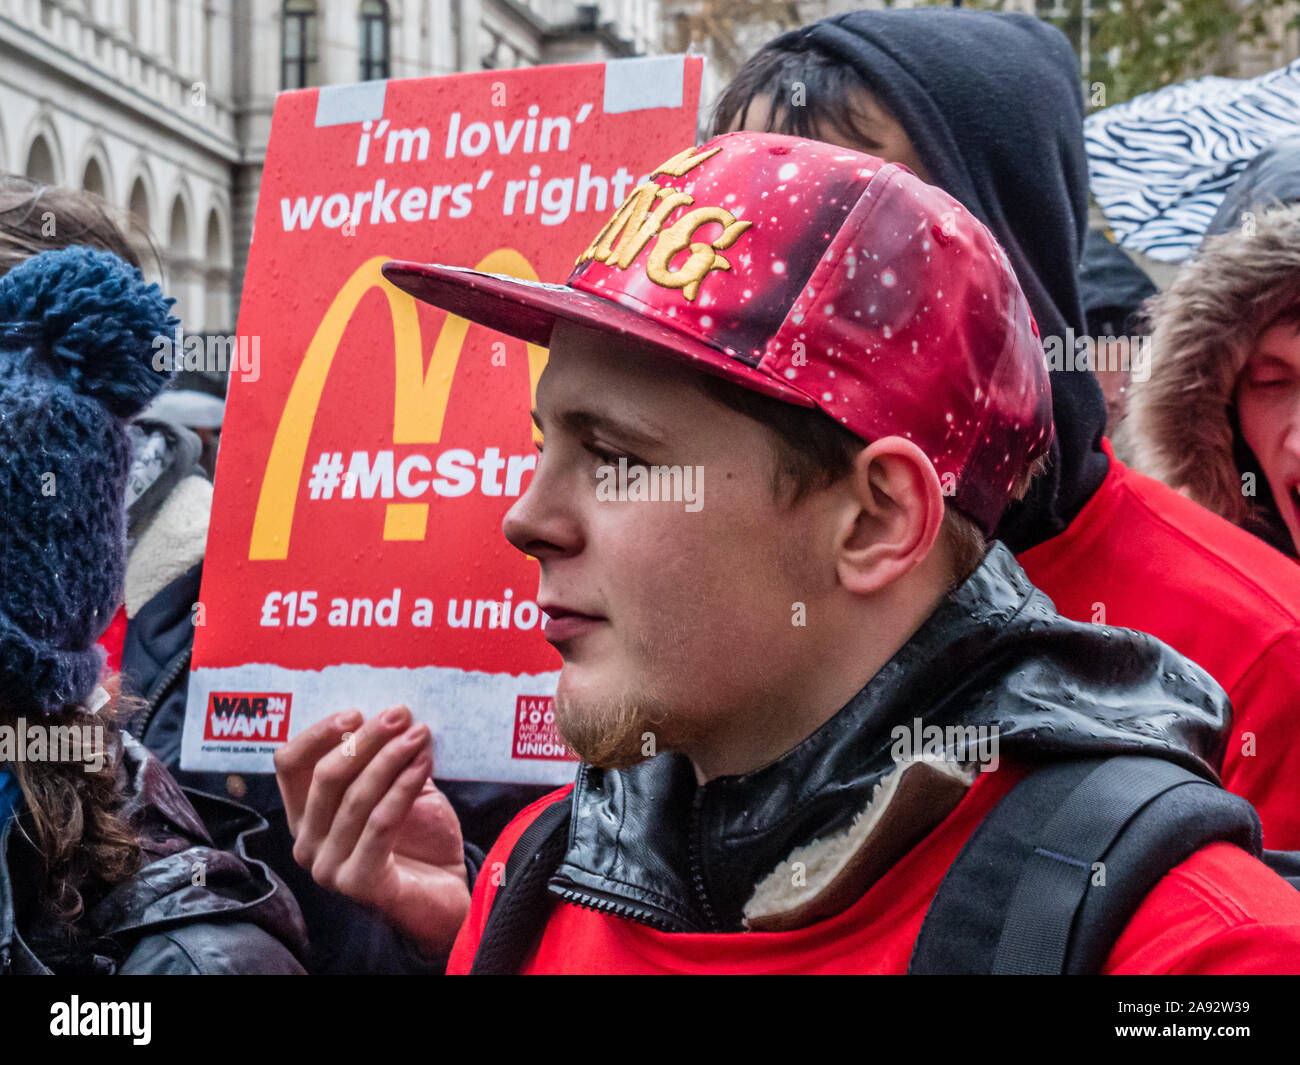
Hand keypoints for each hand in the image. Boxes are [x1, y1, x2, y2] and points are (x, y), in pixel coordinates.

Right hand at [274, 706, 469, 956]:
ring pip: (354, 798)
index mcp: (305, 815)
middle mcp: (307, 843)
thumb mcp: (396, 784)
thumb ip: (384, 755)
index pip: (289, 765)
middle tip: (400, 714)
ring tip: (419, 734)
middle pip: (325, 776)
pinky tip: (424, 763)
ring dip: (390, 758)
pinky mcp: (359, 884)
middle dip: (364, 739)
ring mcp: (329, 868)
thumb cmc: (418, 836)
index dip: (318, 733)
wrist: (447, 891)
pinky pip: (380, 824)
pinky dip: (403, 787)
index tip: (356, 712)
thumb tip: (392, 712)